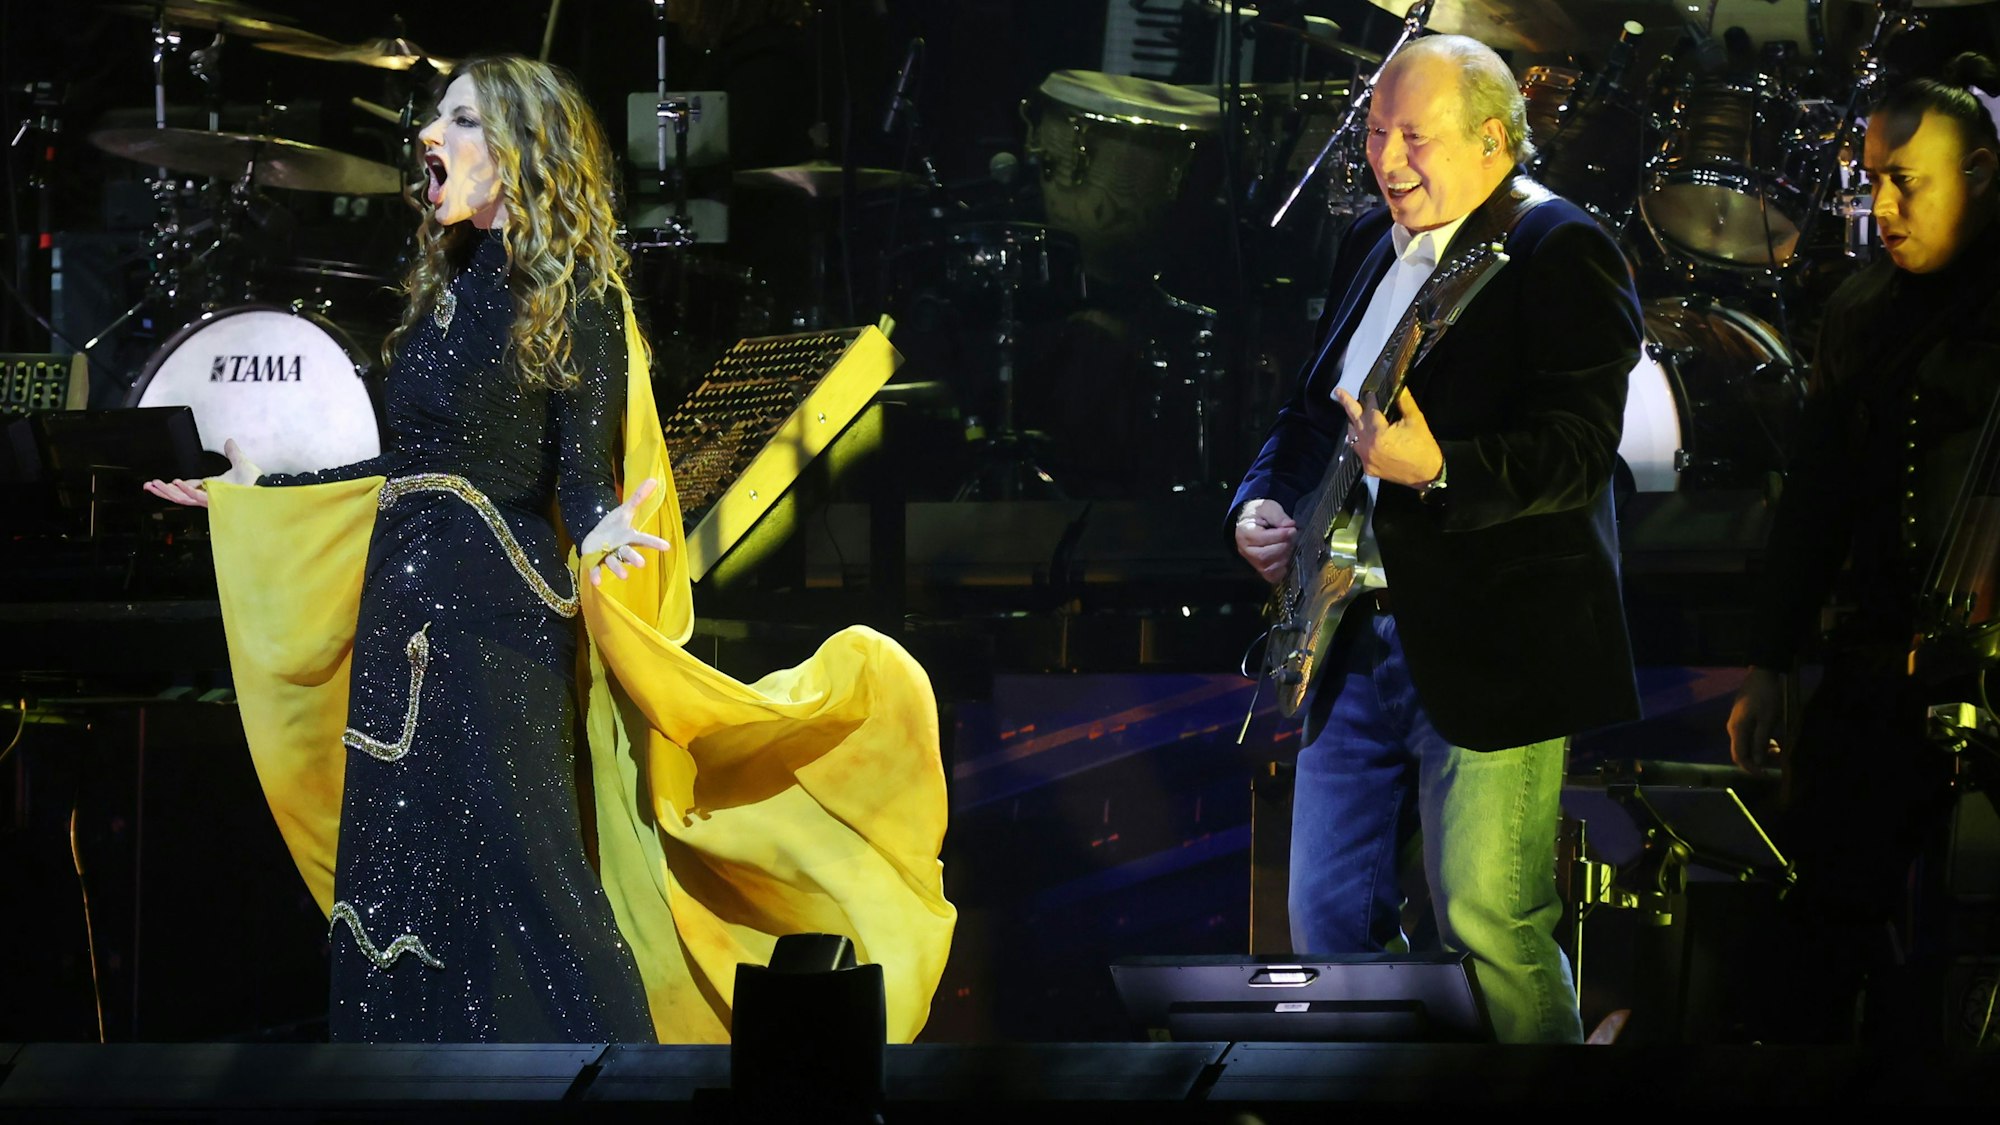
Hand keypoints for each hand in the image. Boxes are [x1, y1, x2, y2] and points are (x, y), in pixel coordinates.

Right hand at [142, 438, 261, 508]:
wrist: (265, 491)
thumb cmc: (255, 484)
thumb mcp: (240, 463)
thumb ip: (233, 452)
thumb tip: (229, 441)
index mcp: (211, 489)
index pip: (187, 488)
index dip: (173, 486)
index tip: (159, 482)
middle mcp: (208, 496)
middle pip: (180, 496)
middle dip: (162, 491)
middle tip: (148, 486)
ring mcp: (211, 500)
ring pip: (184, 498)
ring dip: (169, 491)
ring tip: (156, 485)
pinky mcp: (216, 501)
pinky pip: (197, 497)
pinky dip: (187, 490)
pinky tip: (177, 484)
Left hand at [581, 477, 672, 586]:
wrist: (595, 537)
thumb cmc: (614, 526)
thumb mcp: (625, 510)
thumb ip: (638, 497)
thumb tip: (654, 479)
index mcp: (629, 537)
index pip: (644, 539)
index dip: (654, 543)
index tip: (667, 546)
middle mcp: (620, 548)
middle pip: (628, 553)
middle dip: (634, 558)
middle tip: (641, 564)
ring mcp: (608, 556)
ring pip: (615, 563)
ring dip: (618, 569)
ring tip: (624, 576)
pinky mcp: (595, 561)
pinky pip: (596, 569)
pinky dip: (596, 575)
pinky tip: (597, 582)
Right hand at [1234, 498, 1296, 584]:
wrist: (1251, 522)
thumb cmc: (1259, 515)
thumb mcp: (1268, 507)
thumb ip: (1278, 515)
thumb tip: (1290, 525)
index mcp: (1245, 533)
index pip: (1262, 539)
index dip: (1280, 535)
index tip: (1292, 529)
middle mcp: (1245, 550)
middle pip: (1264, 555)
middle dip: (1282, 546)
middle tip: (1291, 537)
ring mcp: (1252, 562)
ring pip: (1269, 567)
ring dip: (1284, 556)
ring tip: (1289, 545)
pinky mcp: (1260, 569)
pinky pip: (1272, 576)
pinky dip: (1282, 569)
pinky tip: (1286, 557)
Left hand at [1335, 387, 1443, 487]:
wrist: (1427, 474)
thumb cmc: (1423, 446)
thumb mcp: (1415, 420)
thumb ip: (1404, 401)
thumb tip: (1398, 385)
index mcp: (1379, 433)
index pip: (1370, 411)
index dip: (1370, 399)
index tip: (1370, 392)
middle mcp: (1368, 446)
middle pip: (1355, 420)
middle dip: (1347, 404)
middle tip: (1338, 392)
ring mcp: (1366, 459)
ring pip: (1353, 436)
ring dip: (1353, 423)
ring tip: (1351, 412)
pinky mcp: (1368, 468)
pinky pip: (1358, 450)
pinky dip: (1358, 440)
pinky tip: (1360, 434)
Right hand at [1727, 667, 1784, 770]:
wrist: (1761, 674)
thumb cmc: (1766, 697)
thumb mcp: (1768, 720)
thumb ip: (1761, 741)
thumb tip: (1757, 762)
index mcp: (1738, 729)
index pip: (1740, 756)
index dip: (1751, 769)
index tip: (1766, 775)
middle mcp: (1733, 728)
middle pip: (1740, 752)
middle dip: (1757, 761)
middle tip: (1775, 762)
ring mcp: (1735, 723)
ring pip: (1745, 744)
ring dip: (1760, 751)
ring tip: (1778, 749)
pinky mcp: (1741, 719)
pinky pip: (1747, 736)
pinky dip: (1759, 742)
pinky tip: (1771, 740)